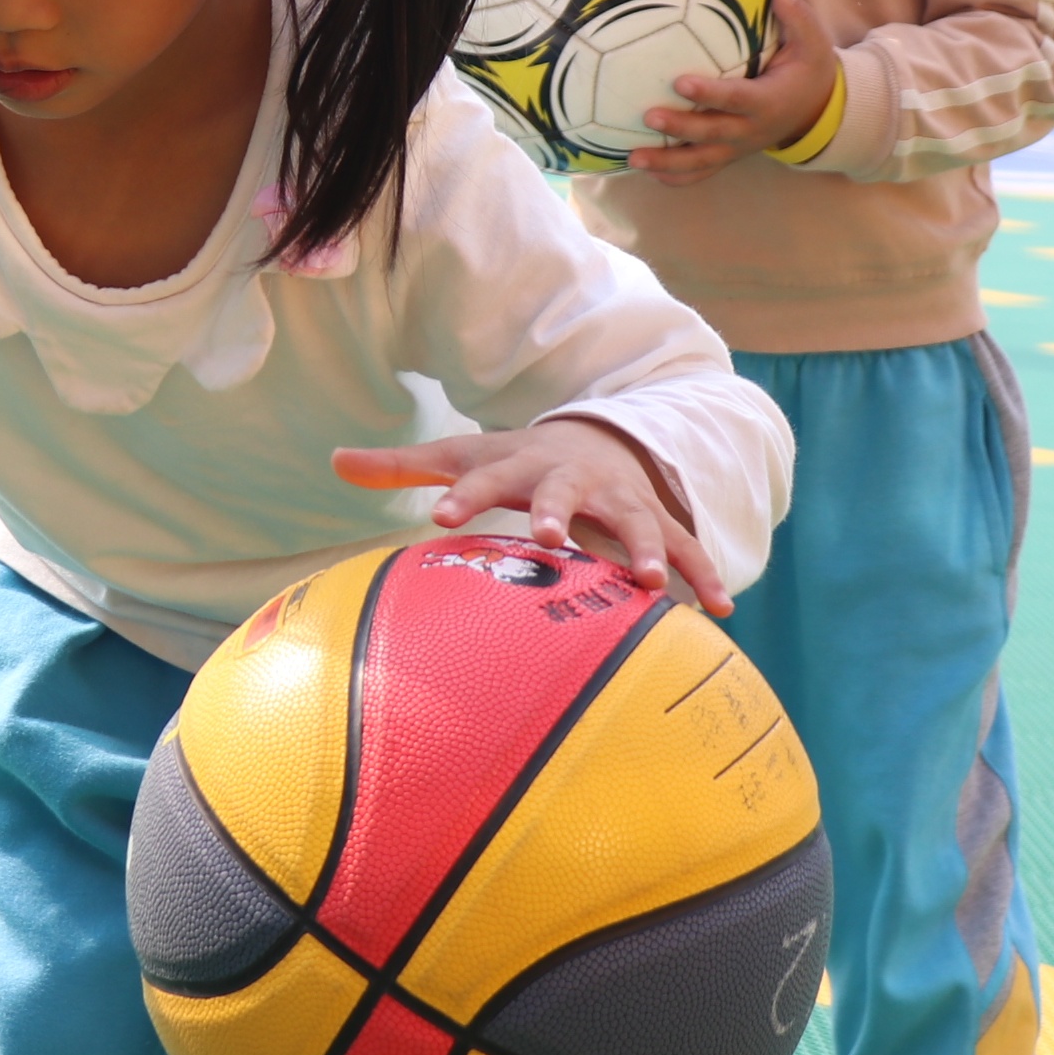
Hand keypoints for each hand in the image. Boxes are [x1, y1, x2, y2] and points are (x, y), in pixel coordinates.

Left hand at [331, 416, 732, 613]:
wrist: (598, 440)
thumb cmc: (515, 461)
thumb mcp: (464, 455)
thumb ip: (402, 466)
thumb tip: (333, 459)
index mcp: (518, 465)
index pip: (482, 477)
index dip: (463, 496)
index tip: (440, 518)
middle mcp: (570, 478)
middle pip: (558, 492)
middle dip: (552, 512)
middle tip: (545, 537)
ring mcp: (618, 498)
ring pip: (632, 520)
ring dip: (643, 548)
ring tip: (649, 582)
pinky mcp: (655, 521)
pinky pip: (685, 549)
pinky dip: (703, 577)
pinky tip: (720, 614)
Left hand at [627, 0, 842, 184]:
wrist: (816, 110)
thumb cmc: (809, 70)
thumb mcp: (814, 43)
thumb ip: (797, 17)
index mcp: (769, 101)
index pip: (735, 98)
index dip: (709, 92)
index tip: (679, 82)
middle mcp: (750, 130)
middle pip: (711, 133)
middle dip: (680, 127)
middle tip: (648, 115)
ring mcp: (738, 148)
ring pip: (701, 161)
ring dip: (667, 161)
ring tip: (634, 158)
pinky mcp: (728, 155)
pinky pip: (700, 173)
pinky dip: (675, 176)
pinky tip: (647, 172)